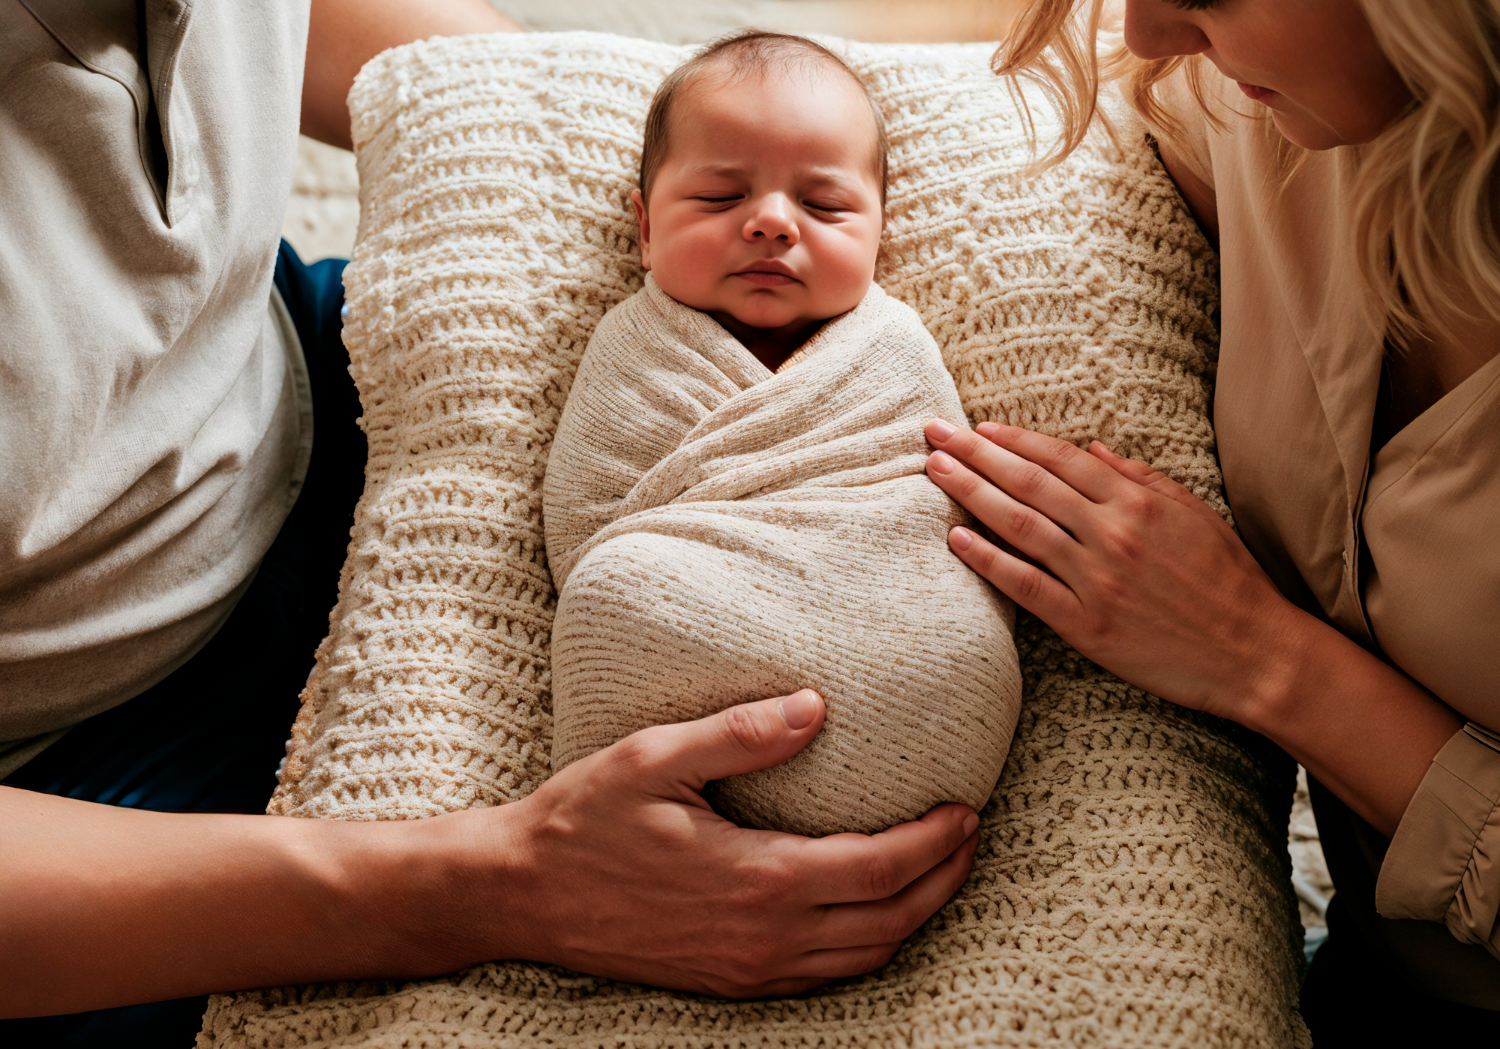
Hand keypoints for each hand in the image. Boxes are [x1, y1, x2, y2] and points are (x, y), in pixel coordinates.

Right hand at [487, 690, 979, 997]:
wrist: (520, 894)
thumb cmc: (583, 819)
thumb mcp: (655, 757)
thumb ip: (741, 734)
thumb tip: (817, 706)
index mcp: (757, 879)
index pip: (881, 867)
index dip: (935, 840)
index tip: (965, 806)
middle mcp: (763, 937)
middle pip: (890, 922)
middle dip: (944, 880)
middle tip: (969, 835)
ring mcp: (747, 969)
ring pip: (864, 958)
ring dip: (914, 917)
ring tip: (937, 870)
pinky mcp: (728, 982)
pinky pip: (824, 977)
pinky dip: (866, 947)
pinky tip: (870, 913)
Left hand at [922, 418, 1296, 720]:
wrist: (1255, 653)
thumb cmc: (1229, 581)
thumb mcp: (1194, 514)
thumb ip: (1141, 479)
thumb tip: (1092, 448)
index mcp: (1138, 503)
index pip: (1062, 460)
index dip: (1015, 441)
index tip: (978, 428)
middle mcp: (1113, 534)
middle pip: (1029, 484)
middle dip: (976, 455)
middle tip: (933, 435)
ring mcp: (1097, 579)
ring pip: (1020, 526)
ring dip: (972, 494)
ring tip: (935, 472)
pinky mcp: (1088, 625)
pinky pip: (1026, 585)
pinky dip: (988, 560)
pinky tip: (956, 538)